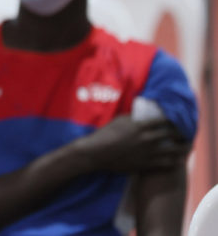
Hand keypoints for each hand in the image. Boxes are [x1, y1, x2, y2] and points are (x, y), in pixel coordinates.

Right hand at [73, 116, 189, 172]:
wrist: (96, 153)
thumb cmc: (105, 134)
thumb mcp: (119, 120)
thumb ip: (134, 118)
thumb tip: (144, 115)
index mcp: (140, 126)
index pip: (165, 121)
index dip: (173, 120)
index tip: (176, 120)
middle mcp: (146, 140)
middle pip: (172, 135)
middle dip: (180, 133)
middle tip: (183, 133)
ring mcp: (146, 154)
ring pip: (173, 151)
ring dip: (181, 148)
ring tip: (184, 147)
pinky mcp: (144, 165)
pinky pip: (165, 164)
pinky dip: (173, 162)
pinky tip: (176, 160)